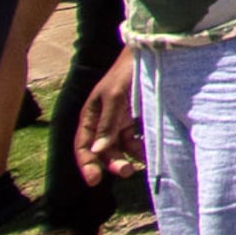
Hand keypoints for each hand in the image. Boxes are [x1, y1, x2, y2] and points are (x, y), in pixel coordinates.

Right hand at [75, 47, 142, 184]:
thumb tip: (97, 150)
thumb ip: (107, 124)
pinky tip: (150, 151)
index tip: (94, 180)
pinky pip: (137, 139)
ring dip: (130, 157)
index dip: (86, 163)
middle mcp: (104, 121)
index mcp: (91, 115)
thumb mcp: (114, 97)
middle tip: (127, 172)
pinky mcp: (137, 119)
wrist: (152, 54)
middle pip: (103, 151)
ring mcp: (121, 121)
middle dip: (113, 163)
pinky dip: (142, 147)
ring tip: (143, 162)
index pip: (83, 145)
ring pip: (121, 147)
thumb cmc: (127, 72)